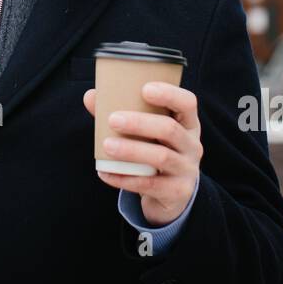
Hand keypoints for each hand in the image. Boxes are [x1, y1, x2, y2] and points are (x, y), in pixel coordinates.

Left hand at [83, 83, 201, 226]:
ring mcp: (187, 169)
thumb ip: (121, 114)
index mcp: (187, 123)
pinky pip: (149, 185)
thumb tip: (90, 96)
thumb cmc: (156, 151)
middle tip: (113, 119)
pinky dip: (124, 179)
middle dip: (140, 123)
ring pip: (161, 157)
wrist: (173, 194)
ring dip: (132, 150)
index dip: (169, 94)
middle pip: (170, 129)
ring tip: (107, 146)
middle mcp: (192, 145)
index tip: (145, 89)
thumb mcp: (148, 133)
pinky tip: (105, 172)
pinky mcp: (177, 192)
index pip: (187, 103)